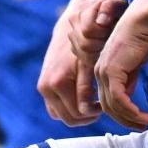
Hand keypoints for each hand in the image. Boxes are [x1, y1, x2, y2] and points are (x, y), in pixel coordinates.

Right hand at [40, 0, 118, 125]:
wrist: (68, 29)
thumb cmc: (85, 45)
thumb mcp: (90, 66)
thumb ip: (87, 90)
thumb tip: (87, 112)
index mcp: (58, 82)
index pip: (78, 113)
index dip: (94, 114)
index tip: (103, 105)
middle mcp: (47, 87)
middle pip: (69, 118)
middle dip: (86, 117)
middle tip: (99, 108)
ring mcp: (43, 88)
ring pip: (61, 116)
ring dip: (77, 114)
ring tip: (92, 104)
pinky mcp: (43, 87)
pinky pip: (55, 108)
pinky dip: (68, 108)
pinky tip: (82, 100)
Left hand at [91, 1, 147, 129]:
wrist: (142, 20)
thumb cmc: (142, 36)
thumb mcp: (136, 62)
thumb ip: (130, 78)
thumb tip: (129, 94)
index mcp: (104, 70)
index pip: (109, 99)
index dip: (123, 113)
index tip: (140, 120)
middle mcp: (100, 73)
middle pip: (110, 107)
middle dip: (128, 120)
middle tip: (145, 127)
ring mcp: (104, 72)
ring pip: (114, 107)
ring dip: (133, 118)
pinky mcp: (112, 72)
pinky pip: (120, 100)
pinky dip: (132, 111)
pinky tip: (145, 116)